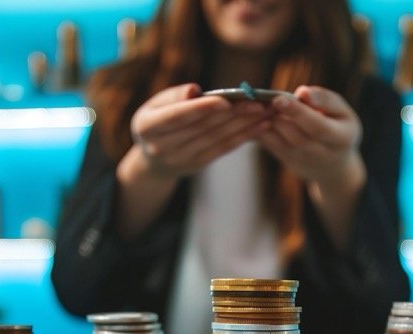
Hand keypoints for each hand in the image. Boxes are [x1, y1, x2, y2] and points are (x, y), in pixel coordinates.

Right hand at [124, 84, 270, 181]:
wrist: (153, 160)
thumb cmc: (157, 119)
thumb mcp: (156, 104)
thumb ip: (174, 96)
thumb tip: (195, 90)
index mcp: (147, 127)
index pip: (177, 117)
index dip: (201, 109)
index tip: (225, 100)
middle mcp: (162, 146)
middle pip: (202, 127)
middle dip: (232, 113)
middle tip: (258, 100)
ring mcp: (181, 159)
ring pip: (217, 138)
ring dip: (243, 124)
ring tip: (265, 110)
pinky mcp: (198, 164)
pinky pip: (223, 149)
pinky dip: (243, 136)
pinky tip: (261, 125)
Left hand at [259, 86, 365, 191]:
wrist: (334, 164)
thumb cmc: (339, 127)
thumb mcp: (342, 111)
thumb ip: (325, 100)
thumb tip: (302, 92)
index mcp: (341, 138)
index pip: (317, 127)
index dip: (298, 112)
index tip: (279, 99)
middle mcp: (322, 154)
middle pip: (296, 137)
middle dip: (280, 116)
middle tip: (270, 99)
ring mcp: (303, 161)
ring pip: (279, 142)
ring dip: (269, 122)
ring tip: (266, 105)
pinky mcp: (286, 161)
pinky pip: (269, 145)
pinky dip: (262, 128)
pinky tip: (260, 115)